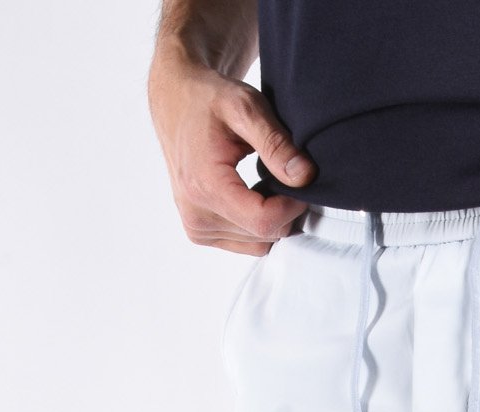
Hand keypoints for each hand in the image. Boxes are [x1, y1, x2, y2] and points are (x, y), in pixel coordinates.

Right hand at [148, 44, 314, 254]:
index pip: (263, 222)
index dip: (292, 207)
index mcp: (205, 186)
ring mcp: (196, 227)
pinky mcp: (198, 232)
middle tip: (285, 176)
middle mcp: (196, 214)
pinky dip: (256, 224)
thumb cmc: (208, 99)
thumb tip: (304, 177)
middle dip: (283, 211)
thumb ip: (276, 144)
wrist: (175, 100)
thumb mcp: (246, 107)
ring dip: (271, 218)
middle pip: (262, 235)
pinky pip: (244, 243)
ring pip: (257, 244)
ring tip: (267, 183)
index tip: (302, 184)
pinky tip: (254, 194)